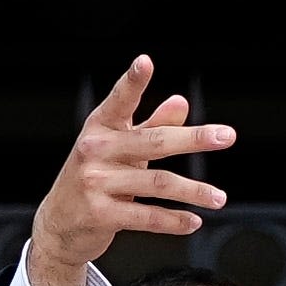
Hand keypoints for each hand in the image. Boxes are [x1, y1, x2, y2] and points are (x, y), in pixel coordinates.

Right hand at [27, 58, 235, 285]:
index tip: (145, 62)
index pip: (120, 100)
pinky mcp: (100, 214)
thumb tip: (181, 102)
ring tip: (219, 198)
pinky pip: (147, 216)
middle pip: (154, 141)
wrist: (59, 223)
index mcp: (100, 127)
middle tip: (227, 136)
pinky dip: (174, 220)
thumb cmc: (96, 176)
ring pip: (157, 183)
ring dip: (194, 191)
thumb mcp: (120, 147)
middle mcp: (94, 150)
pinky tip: (194, 221)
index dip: (133, 81)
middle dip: (193, 138)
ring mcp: (95, 182)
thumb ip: (152, 125)